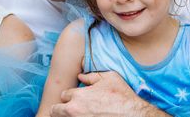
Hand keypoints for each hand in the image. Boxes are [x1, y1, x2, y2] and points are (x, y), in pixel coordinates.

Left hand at [49, 71, 166, 116]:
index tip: (77, 99)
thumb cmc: (123, 97)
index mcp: (79, 95)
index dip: (70, 97)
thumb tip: (81, 76)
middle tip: (71, 110)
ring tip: (77, 114)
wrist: (134, 115)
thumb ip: (92, 76)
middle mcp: (74, 110)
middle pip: (55, 111)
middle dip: (61, 109)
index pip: (64, 95)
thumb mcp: (110, 78)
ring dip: (67, 116)